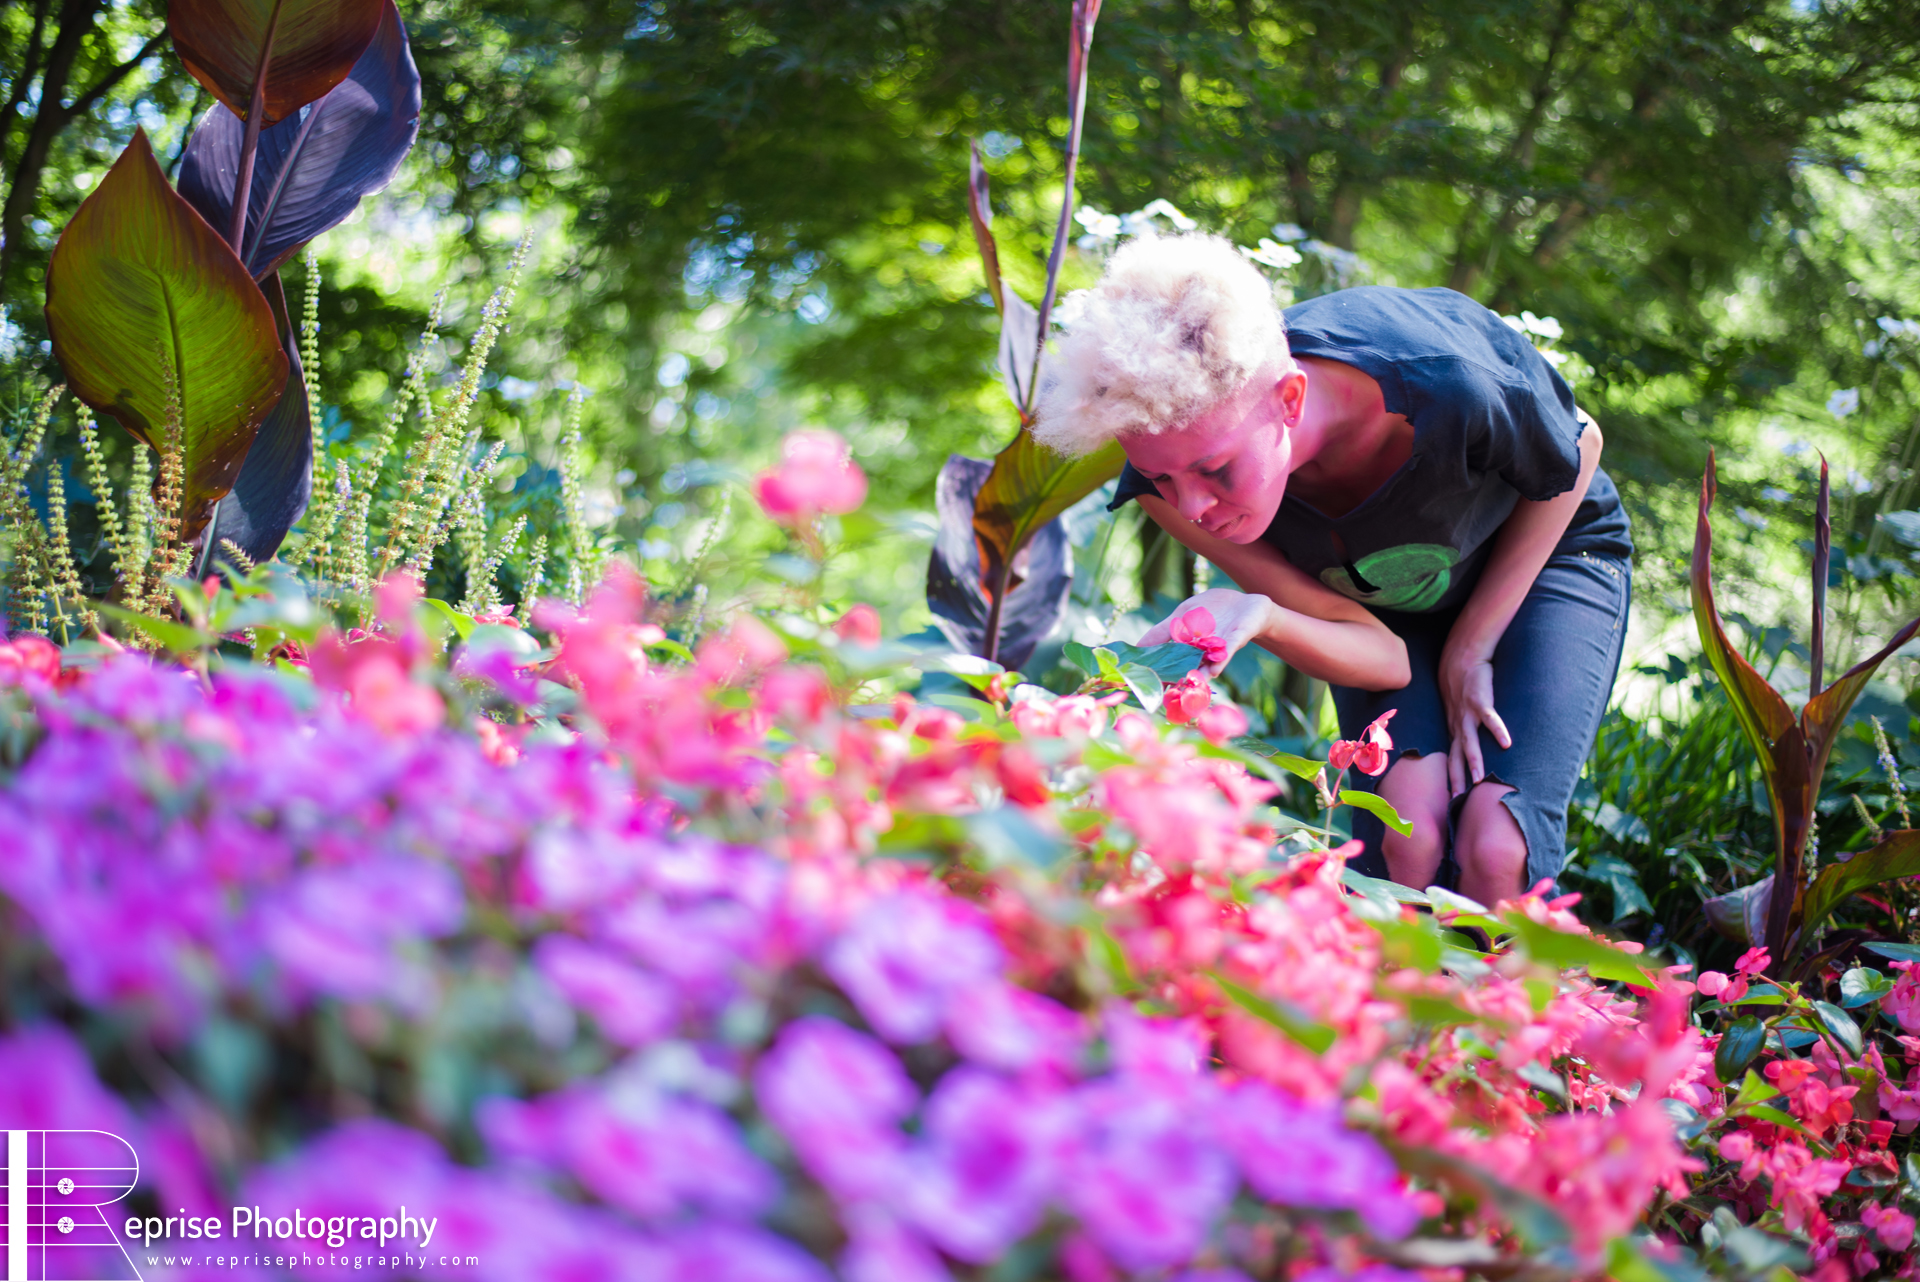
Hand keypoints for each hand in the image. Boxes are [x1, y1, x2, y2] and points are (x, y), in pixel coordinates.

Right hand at [1136, 588, 1276, 675]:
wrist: (1248, 604)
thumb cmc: (1214, 609)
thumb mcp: (1182, 614)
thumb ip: (1162, 630)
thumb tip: (1137, 645)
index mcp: (1188, 646)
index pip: (1170, 662)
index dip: (1157, 671)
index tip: (1140, 683)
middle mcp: (1203, 652)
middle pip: (1188, 669)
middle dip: (1178, 681)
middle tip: (1164, 694)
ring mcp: (1220, 647)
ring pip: (1208, 665)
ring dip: (1200, 677)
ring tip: (1189, 686)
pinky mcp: (1237, 639)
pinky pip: (1229, 650)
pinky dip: (1222, 660)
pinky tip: (1215, 669)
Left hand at [1439, 650, 1510, 795]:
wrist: (1461, 660)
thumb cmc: (1464, 688)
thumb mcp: (1461, 712)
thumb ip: (1467, 729)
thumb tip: (1473, 747)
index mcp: (1455, 730)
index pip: (1451, 760)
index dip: (1450, 779)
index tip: (1451, 800)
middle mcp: (1458, 726)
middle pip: (1456, 757)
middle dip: (1455, 779)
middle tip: (1456, 800)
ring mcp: (1468, 714)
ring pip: (1469, 742)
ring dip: (1473, 761)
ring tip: (1478, 781)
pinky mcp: (1480, 702)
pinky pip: (1490, 719)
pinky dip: (1498, 731)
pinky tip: (1507, 744)